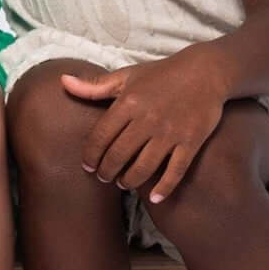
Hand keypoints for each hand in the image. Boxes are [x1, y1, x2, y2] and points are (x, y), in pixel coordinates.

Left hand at [60, 51, 226, 202]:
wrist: (205, 71)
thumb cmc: (162, 74)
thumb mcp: (126, 75)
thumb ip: (94, 86)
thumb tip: (63, 81)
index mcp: (127, 103)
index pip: (100, 137)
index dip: (90, 156)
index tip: (87, 166)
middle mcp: (147, 120)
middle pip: (118, 156)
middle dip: (106, 171)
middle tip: (103, 177)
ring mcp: (170, 133)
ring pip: (143, 167)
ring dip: (129, 181)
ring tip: (124, 183)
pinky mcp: (190, 141)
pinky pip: (175, 171)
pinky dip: (164, 188)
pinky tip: (154, 198)